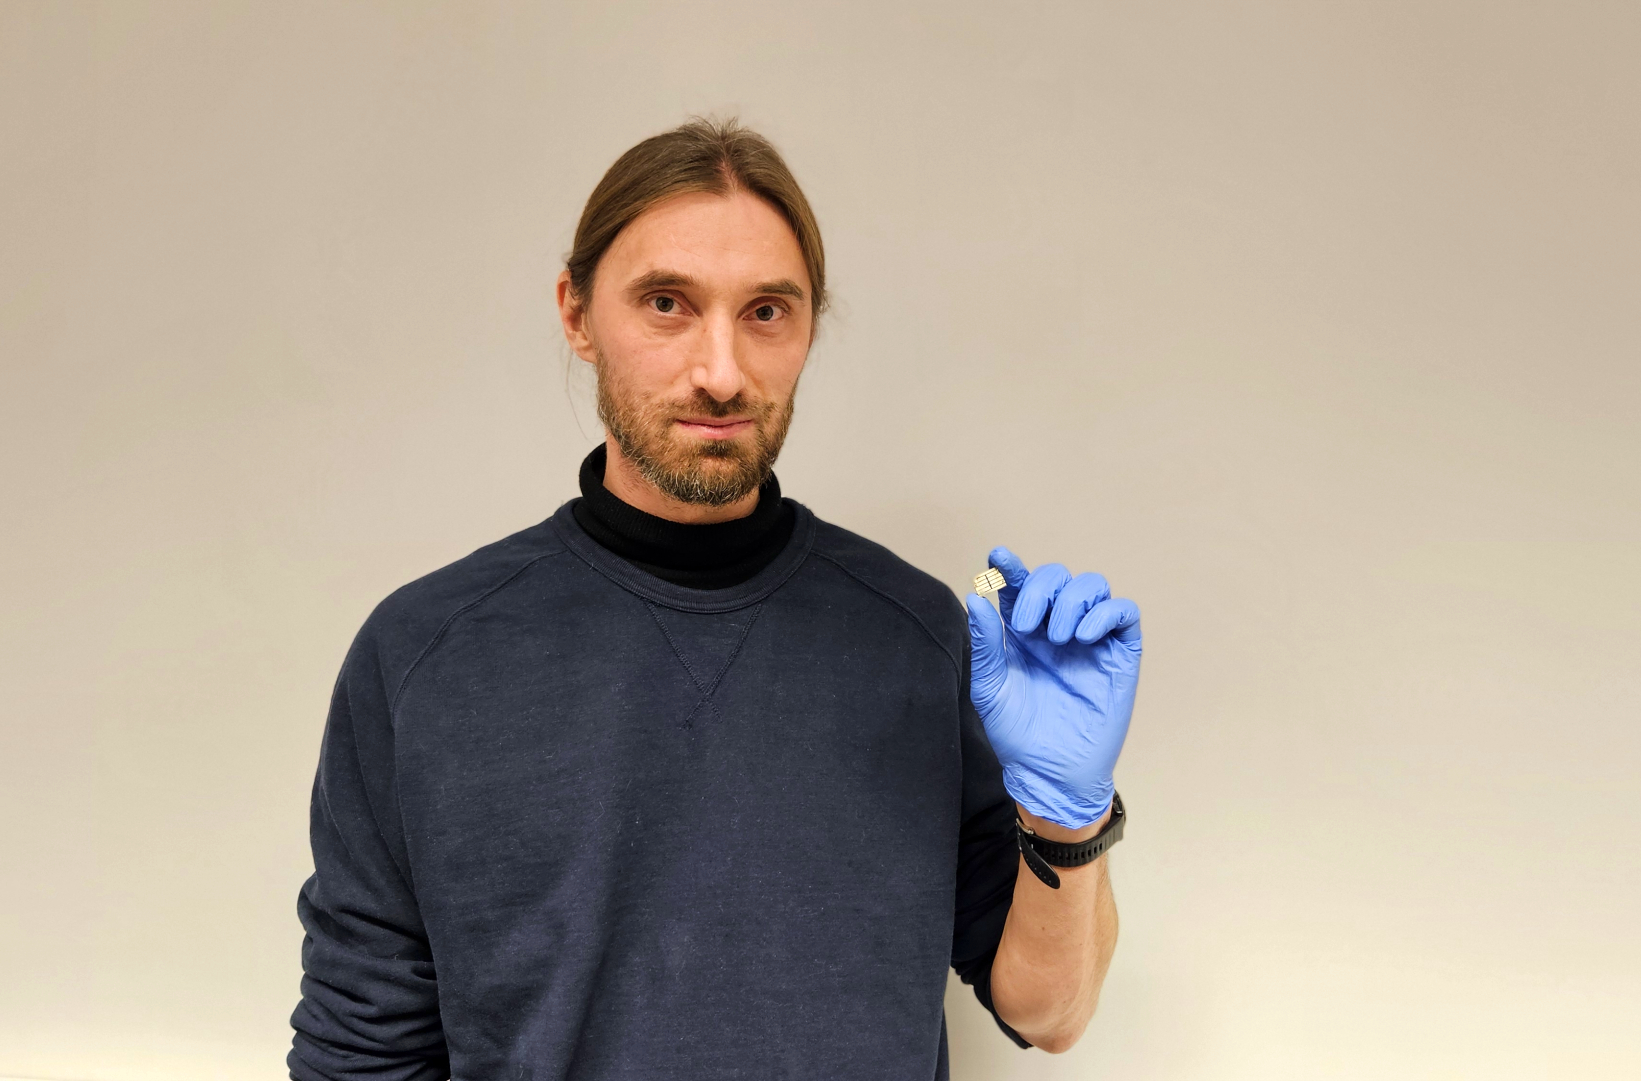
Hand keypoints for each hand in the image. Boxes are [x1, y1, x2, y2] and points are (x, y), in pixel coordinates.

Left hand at [965, 547, 1141, 828]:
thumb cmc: (1016, 733)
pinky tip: (1082, 636)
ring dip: (1072, 601)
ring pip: (1093, 586)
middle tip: (1027, 625)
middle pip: (1058, 577)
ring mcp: (1092, 638)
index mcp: (1023, 631)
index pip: (1020, 585)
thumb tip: (976, 598)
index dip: (1011, 566)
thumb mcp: (990, 688)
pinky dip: (1106, 612)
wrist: (1050, 772)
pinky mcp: (1120, 654)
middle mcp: (1057, 627)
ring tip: (1058, 638)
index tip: (998, 557)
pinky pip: (1125, 612)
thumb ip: (985, 644)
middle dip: (1042, 588)